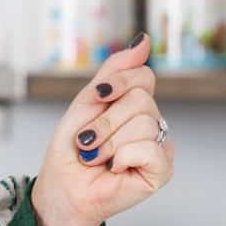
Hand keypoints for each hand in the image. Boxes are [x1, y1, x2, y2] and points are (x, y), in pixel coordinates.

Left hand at [31, 32, 174, 225]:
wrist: (63, 185)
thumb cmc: (73, 148)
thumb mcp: (88, 100)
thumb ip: (116, 70)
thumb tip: (144, 40)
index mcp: (136, 103)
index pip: (143, 75)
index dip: (117, 83)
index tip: (97, 97)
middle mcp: (153, 121)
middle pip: (141, 100)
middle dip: (104, 122)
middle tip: (90, 141)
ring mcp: (160, 145)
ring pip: (143, 123)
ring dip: (108, 143)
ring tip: (99, 158)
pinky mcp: (162, 170)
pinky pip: (150, 149)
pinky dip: (122, 159)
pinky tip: (116, 169)